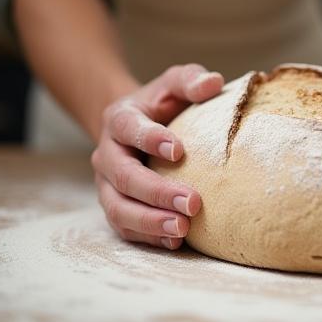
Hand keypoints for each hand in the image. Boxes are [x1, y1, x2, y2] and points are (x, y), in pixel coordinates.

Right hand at [91, 64, 223, 248]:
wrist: (132, 127)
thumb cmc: (161, 103)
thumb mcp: (173, 83)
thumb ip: (191, 80)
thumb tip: (214, 83)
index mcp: (119, 119)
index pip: (129, 128)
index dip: (150, 139)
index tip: (179, 150)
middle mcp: (107, 153)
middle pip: (125, 176)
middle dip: (157, 192)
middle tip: (193, 202)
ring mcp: (106, 184)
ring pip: (119, 208)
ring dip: (150, 221)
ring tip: (183, 229)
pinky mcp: (115, 206)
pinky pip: (125, 227)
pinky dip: (148, 237)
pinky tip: (176, 241)